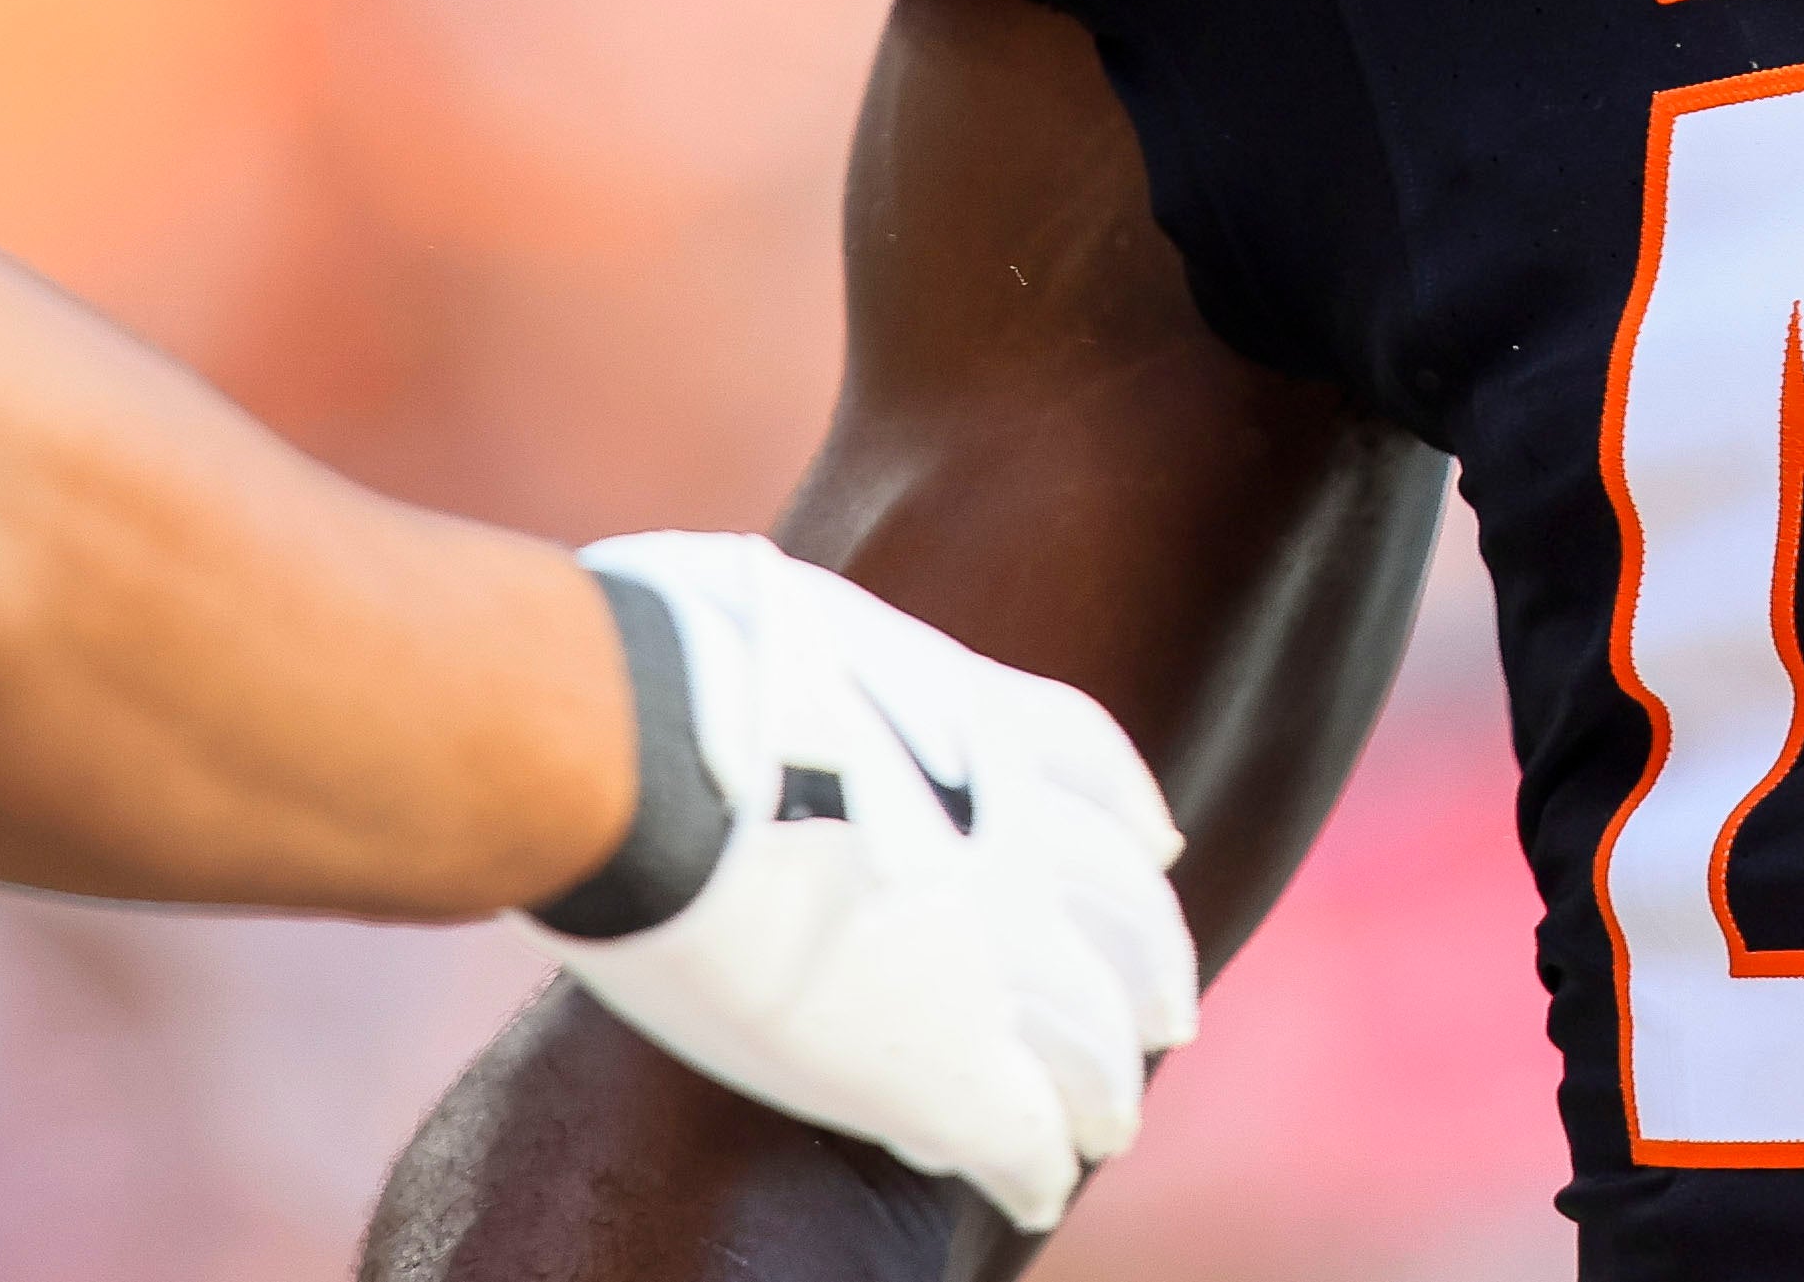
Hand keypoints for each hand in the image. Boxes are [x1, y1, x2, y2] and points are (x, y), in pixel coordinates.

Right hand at [530, 532, 1199, 1229]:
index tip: (1154, 845)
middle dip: (1149, 969)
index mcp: (977, 717)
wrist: (640, 749)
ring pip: (1098, 1037)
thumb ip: (803, 663)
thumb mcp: (777, 619)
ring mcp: (994, 951)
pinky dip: (1039, 1164)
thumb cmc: (657, 658)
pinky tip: (1039, 1184)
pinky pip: (1025, 1136)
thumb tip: (736, 654)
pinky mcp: (939, 1066)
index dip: (1126, 815)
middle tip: (1163, 1016)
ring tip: (1111, 1124)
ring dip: (1109, 1086)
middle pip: (1129, 913)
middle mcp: (1018, 828)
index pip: (1088, 767)